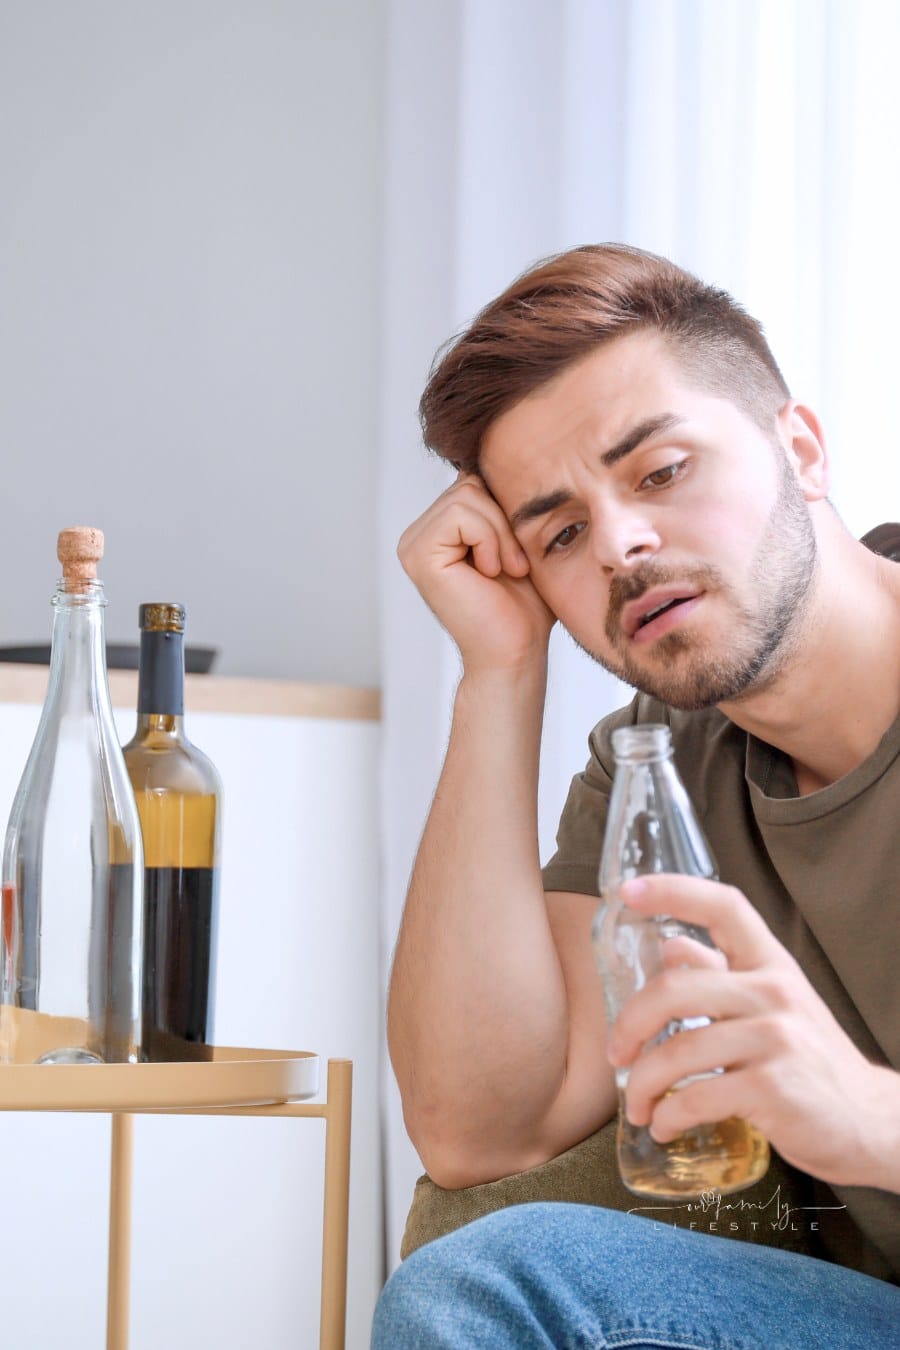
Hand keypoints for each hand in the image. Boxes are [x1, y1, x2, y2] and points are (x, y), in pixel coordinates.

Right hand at [398, 472, 554, 672]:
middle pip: (470, 482)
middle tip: (514, 565)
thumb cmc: (526, 604)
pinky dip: (489, 541)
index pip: (476, 479)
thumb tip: (501, 450)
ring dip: (501, 535)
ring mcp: (413, 543)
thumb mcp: (518, 538)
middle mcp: (419, 533)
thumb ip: (502, 501)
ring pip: (468, 495)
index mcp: (440, 528)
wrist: (517, 651)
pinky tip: (490, 574)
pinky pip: (462, 515)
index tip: (516, 555)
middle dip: (505, 521)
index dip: (506, 509)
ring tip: (505, 570)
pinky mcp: (417, 554)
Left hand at [606, 874, 899, 1190]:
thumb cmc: (807, 1061)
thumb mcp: (770, 1007)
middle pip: (674, 990)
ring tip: (636, 1106)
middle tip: (616, 1054)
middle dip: (629, 1025)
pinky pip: (697, 1097)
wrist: (868, 1121)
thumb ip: (720, 976)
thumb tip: (669, 947)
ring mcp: (777, 1039)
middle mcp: (774, 992)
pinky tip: (664, 1126)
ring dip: (642, 1085)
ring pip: (678, 1052)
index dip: (672, 891)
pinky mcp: (775, 1089)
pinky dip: (669, 1116)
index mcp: (770, 964)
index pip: (723, 907)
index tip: (626, 892)